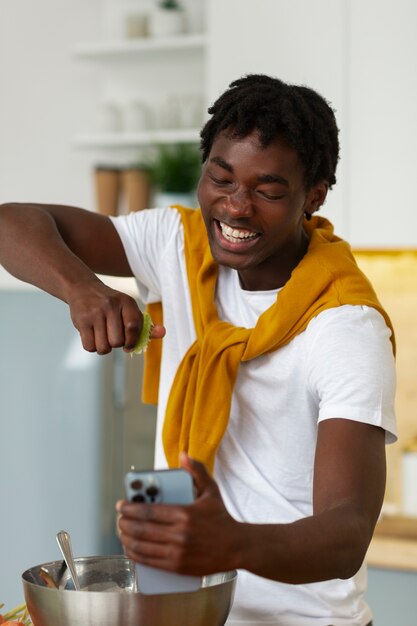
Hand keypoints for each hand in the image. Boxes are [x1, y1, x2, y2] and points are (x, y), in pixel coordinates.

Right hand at [67, 281, 164, 354]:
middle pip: (117, 341)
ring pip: (103, 347)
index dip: (132, 341)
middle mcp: (110, 305)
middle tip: (112, 337)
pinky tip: (93, 336)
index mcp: (126, 302)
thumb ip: (146, 325)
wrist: (84, 289)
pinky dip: (92, 347)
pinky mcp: (81, 321)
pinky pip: (89, 347)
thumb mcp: (129, 309)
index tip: (128, 345)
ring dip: (104, 348)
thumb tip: (163, 333)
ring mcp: (95, 313)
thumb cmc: (111, 305)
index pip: (134, 327)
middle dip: (116, 345)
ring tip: (102, 337)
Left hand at [116, 453, 242, 575]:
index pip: (148, 511)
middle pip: (141, 529)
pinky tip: (130, 547)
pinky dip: (135, 554)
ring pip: (142, 546)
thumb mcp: (211, 490)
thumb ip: (196, 470)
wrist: (236, 547)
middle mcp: (179, 534)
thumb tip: (183, 455)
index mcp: (184, 514)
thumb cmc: (221, 517)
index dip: (130, 508)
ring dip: (126, 539)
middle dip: (124, 523)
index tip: (121, 505)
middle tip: (119, 518)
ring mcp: (177, 553)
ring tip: (122, 532)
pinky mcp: (177, 567)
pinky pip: (149, 561)